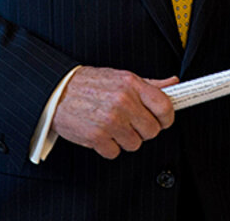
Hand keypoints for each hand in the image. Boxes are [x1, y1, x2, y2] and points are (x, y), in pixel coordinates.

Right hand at [50, 66, 178, 158]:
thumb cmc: (88, 84)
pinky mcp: (97, 136)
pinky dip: (107, 147)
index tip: (161, 120)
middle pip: (152, 131)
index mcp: (131, 84)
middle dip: (142, 130)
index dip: (166, 118)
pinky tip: (99, 132)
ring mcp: (110, 120)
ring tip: (110, 125)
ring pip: (134, 144)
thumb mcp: (120, 77)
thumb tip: (173, 83)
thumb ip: (149, 83)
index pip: (165, 107)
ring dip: (124, 139)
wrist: (56, 91)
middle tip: (129, 123)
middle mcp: (123, 101)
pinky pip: (115, 152)